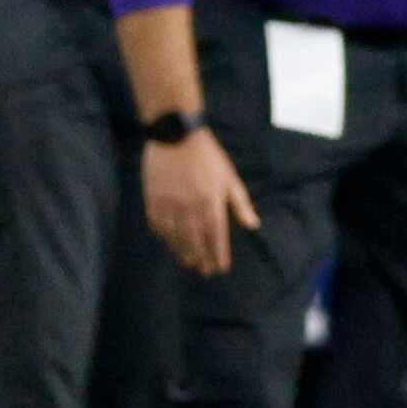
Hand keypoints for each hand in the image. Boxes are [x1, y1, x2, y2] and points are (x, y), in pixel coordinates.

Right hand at [143, 129, 260, 277]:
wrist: (176, 136)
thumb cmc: (208, 157)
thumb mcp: (230, 177)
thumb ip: (240, 203)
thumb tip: (253, 224)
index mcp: (211, 201)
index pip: (216, 236)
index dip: (218, 254)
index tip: (221, 268)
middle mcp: (190, 207)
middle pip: (195, 240)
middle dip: (201, 258)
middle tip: (205, 271)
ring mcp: (169, 204)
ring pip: (175, 236)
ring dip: (182, 251)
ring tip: (189, 262)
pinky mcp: (153, 199)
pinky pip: (158, 225)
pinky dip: (164, 237)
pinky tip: (170, 243)